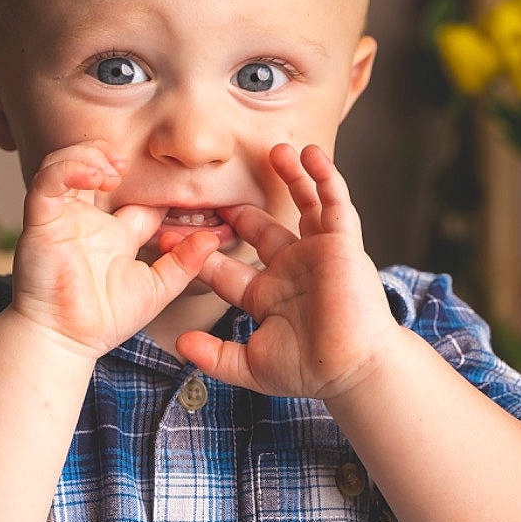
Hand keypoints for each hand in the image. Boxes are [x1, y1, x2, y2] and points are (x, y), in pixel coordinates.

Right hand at [9, 139, 218, 359]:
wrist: (68, 340)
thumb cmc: (105, 320)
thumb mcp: (156, 289)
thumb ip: (183, 263)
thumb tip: (212, 239)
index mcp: (114, 234)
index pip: (134, 195)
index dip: (154, 183)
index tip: (178, 182)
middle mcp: (87, 221)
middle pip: (94, 167)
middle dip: (109, 156)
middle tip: (128, 164)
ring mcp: (63, 218)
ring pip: (66, 163)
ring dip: (90, 155)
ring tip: (113, 168)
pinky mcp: (41, 221)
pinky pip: (47, 181)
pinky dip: (69, 169)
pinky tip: (95, 176)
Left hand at [176, 142, 398, 400]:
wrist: (352, 370)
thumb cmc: (308, 371)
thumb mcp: (251, 366)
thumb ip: (215, 357)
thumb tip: (179, 344)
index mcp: (268, 294)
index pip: (226, 267)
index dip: (199, 253)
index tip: (168, 237)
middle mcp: (292, 268)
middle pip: (260, 228)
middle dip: (236, 210)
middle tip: (211, 190)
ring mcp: (318, 252)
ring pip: (302, 205)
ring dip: (290, 177)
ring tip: (275, 151)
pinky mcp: (343, 243)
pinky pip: (334, 203)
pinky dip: (325, 177)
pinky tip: (312, 154)